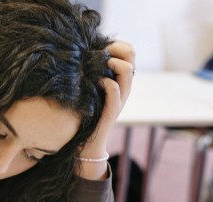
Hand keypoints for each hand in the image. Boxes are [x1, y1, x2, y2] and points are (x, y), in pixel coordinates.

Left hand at [78, 40, 134, 179]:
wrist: (87, 146)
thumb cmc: (84, 116)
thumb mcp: (88, 91)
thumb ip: (90, 74)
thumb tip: (80, 54)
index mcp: (120, 80)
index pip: (129, 50)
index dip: (116, 43)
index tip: (99, 47)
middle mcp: (124, 87)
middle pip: (131, 54)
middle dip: (115, 48)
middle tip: (98, 54)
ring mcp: (120, 99)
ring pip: (127, 69)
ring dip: (112, 63)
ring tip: (98, 69)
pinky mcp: (112, 111)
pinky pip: (115, 90)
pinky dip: (106, 83)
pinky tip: (96, 84)